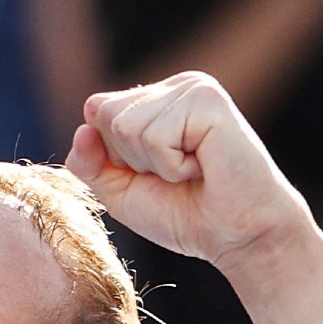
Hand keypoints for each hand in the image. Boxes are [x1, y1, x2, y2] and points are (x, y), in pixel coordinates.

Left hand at [67, 71, 316, 270]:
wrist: (240, 238)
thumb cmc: (186, 215)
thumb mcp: (120, 192)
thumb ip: (89, 163)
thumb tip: (82, 129)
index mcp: (156, 98)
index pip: (96, 110)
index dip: (114, 156)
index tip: (155, 175)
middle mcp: (176, 86)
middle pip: (105, 114)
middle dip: (132, 159)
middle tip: (177, 175)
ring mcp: (194, 88)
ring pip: (126, 125)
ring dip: (155, 165)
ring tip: (193, 171)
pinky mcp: (208, 100)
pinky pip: (156, 136)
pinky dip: (174, 166)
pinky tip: (205, 167)